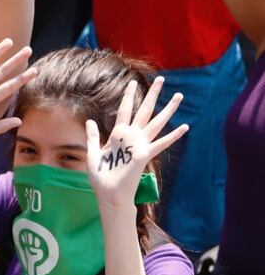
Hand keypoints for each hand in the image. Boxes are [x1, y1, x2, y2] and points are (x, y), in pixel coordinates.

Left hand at [85, 77, 187, 209]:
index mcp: (118, 135)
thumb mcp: (93, 153)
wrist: (108, 195)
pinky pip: (161, 143)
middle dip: (153, 95)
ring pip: (156, 123)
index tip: (133, 83)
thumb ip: (93, 137)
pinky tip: (184, 127)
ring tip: (179, 96)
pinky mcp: (144, 155)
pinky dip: (173, 136)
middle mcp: (131, 137)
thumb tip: (89, 121)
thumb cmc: (100, 177)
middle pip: (144, 111)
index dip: (129, 96)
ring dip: (168, 110)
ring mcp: (139, 145)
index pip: (125, 110)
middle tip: (162, 80)